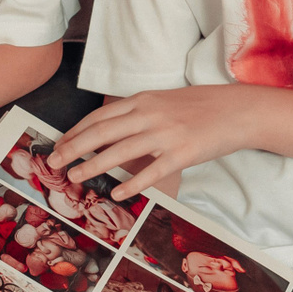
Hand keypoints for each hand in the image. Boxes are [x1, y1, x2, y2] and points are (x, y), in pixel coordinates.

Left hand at [47, 85, 259, 198]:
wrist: (238, 110)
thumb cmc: (202, 106)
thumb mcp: (165, 100)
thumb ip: (139, 112)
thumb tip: (111, 130)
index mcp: (144, 99)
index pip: (100, 116)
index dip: (76, 131)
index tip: (59, 144)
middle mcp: (150, 114)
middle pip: (102, 131)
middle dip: (74, 148)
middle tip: (54, 162)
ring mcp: (166, 133)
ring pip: (120, 150)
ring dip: (93, 165)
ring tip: (74, 178)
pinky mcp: (183, 153)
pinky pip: (152, 170)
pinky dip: (132, 182)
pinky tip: (117, 192)